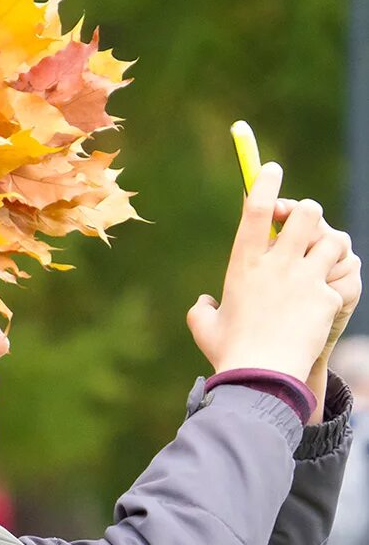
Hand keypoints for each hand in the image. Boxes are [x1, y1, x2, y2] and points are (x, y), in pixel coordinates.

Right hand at [186, 163, 344, 380]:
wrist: (262, 376)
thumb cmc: (229, 353)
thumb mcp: (204, 328)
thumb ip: (201, 309)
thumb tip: (203, 301)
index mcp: (243, 264)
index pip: (257, 208)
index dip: (265, 182)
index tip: (271, 169)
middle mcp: (276, 264)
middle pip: (306, 212)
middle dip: (308, 213)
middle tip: (304, 229)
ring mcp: (304, 279)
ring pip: (333, 238)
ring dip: (329, 245)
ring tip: (322, 260)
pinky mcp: (326, 297)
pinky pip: (343, 277)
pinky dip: (337, 284)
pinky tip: (326, 300)